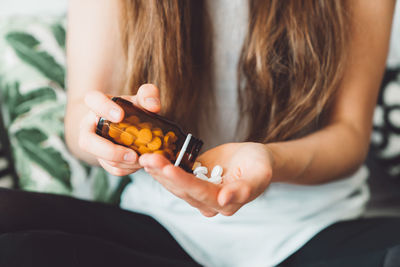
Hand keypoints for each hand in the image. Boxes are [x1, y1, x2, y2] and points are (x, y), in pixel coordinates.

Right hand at [78, 84, 160, 175]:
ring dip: (124, 162)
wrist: (134, 126)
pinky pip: (112, 168)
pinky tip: (139, 163)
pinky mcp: (103, 159)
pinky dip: (127, 168)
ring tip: (141, 159)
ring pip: (101, 158)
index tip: (120, 116)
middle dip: (110, 151)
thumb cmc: (135, 109)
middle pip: (87, 141)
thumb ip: (149, 96)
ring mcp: (94, 145)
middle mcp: (90, 125)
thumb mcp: (142, 100)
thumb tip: (153, 106)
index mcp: (98, 105)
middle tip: (133, 154)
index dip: (103, 108)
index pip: (92, 100)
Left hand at [139, 142, 272, 216]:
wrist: (255, 160)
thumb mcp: (260, 175)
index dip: (183, 181)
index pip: (200, 192)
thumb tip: (225, 199)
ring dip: (158, 171)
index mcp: (224, 204)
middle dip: (164, 174)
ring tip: (145, 157)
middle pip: (181, 189)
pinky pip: (175, 175)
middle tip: (148, 158)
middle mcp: (207, 202)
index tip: (168, 168)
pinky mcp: (192, 181)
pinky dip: (162, 167)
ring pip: (174, 184)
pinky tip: (151, 158)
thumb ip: (245, 189)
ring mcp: (198, 193)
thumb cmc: (260, 166)